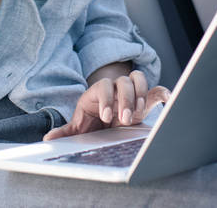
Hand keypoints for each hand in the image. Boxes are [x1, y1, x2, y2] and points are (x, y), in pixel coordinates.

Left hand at [43, 70, 169, 140]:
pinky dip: (162, 93)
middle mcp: (115, 88)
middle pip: (123, 81)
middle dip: (125, 99)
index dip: (105, 99)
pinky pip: (155, 90)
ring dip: (140, 94)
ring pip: (138, 79)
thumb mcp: (80, 127)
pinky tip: (168, 100)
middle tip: (124, 119)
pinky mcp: (145, 98)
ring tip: (139, 113)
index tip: (106, 116)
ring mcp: (131, 91)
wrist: (105, 119)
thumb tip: (48, 138)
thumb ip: (67, 132)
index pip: (102, 86)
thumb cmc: (92, 122)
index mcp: (98, 93)